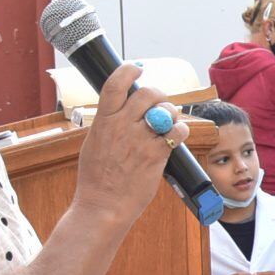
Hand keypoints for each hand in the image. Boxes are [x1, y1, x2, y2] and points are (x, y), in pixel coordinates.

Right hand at [71, 64, 171, 228]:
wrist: (103, 206)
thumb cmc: (96, 178)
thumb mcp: (93, 143)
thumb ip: (108, 123)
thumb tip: (121, 109)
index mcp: (103, 121)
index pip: (115, 84)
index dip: (128, 71)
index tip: (137, 69)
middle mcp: (122, 127)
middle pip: (148, 94)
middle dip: (158, 95)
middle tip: (159, 105)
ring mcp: (140, 140)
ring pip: (167, 110)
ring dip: (172, 113)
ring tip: (169, 123)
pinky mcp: (157, 155)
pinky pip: (178, 131)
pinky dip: (181, 130)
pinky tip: (177, 136)